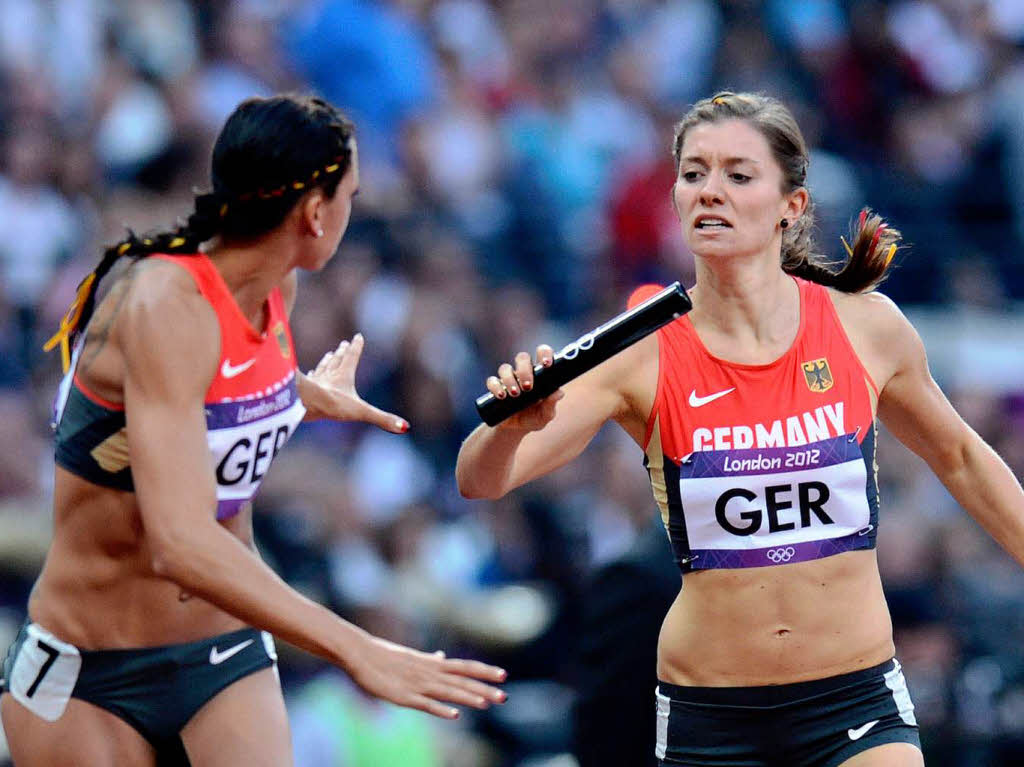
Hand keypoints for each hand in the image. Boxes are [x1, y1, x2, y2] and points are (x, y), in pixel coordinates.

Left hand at [303, 334, 408, 432]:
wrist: (304, 404)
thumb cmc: (333, 405)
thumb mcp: (362, 412)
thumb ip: (382, 419)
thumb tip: (405, 427)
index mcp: (343, 377)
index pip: (351, 358)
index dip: (355, 347)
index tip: (358, 336)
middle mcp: (329, 376)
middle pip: (336, 361)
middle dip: (340, 353)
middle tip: (342, 344)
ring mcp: (315, 382)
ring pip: (322, 368)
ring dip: (326, 362)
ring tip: (328, 355)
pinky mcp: (302, 390)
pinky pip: (306, 380)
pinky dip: (309, 376)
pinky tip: (309, 374)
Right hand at [349, 634, 507, 718]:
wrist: (362, 654)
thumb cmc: (386, 655)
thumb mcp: (413, 657)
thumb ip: (430, 660)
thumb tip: (442, 656)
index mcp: (433, 664)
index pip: (465, 667)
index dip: (484, 671)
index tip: (504, 675)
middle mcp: (430, 673)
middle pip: (462, 680)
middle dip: (484, 689)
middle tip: (504, 696)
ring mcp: (418, 684)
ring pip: (448, 691)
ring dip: (468, 698)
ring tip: (488, 704)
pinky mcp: (404, 696)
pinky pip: (426, 704)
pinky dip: (440, 709)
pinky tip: (454, 715)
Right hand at [485, 344, 564, 431]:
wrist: (516, 430)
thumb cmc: (535, 418)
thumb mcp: (546, 414)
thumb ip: (551, 404)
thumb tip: (558, 393)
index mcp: (539, 374)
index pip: (542, 354)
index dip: (545, 354)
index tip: (546, 364)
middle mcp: (523, 373)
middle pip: (522, 358)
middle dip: (524, 370)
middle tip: (528, 387)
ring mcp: (509, 379)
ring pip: (505, 368)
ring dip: (510, 379)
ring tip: (515, 394)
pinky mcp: (496, 388)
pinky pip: (492, 381)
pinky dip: (495, 387)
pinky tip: (501, 396)